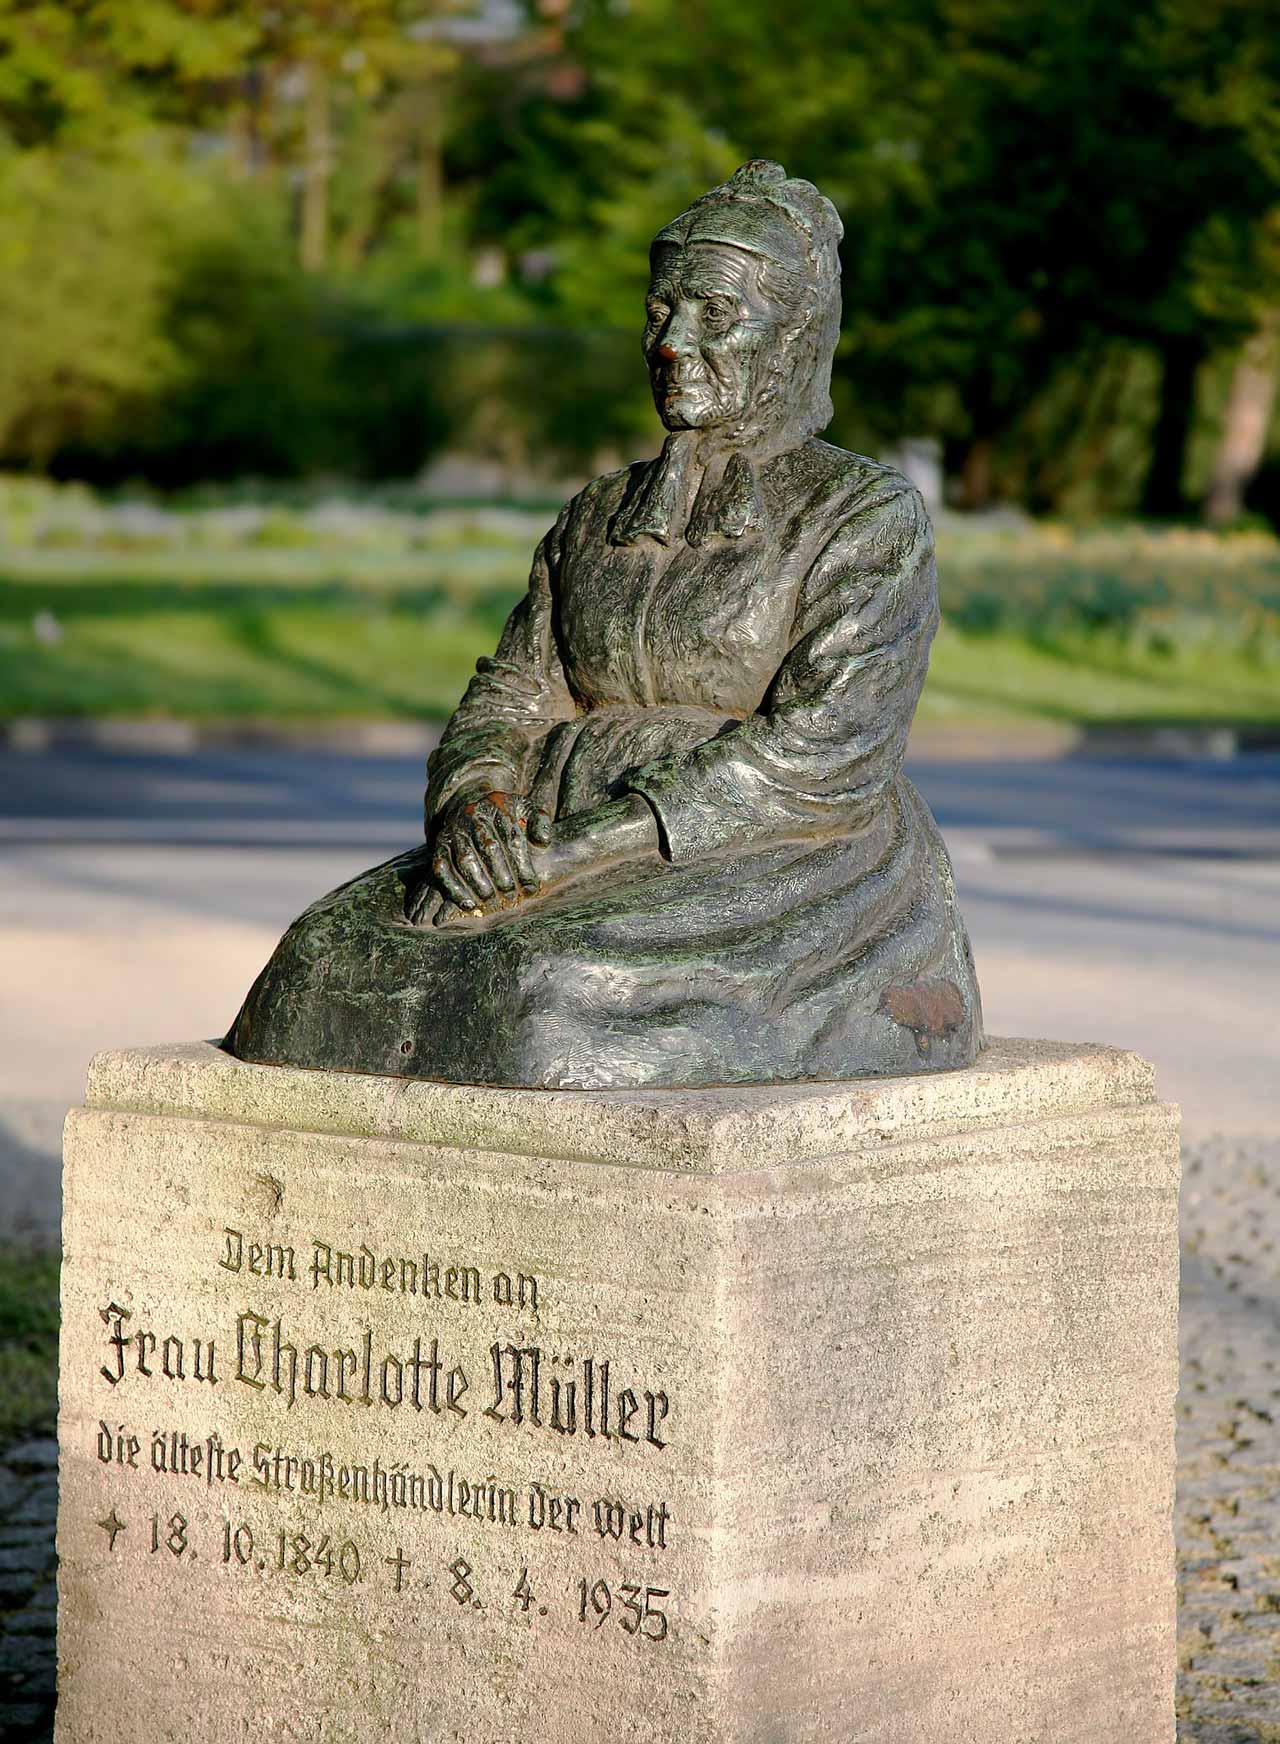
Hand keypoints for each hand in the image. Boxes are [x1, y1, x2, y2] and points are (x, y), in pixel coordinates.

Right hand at [405, 790, 551, 925]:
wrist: (472, 808)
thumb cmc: (506, 816)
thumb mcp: (526, 810)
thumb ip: (540, 821)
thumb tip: (542, 841)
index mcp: (497, 805)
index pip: (513, 839)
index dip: (523, 866)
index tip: (531, 888)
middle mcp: (472, 815)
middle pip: (489, 850)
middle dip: (503, 878)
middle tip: (512, 898)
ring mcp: (453, 830)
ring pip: (465, 860)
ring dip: (479, 885)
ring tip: (492, 903)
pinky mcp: (439, 845)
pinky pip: (442, 868)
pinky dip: (454, 889)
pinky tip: (469, 905)